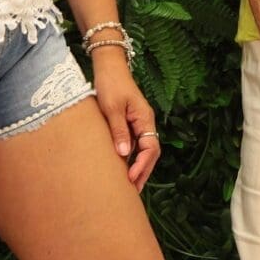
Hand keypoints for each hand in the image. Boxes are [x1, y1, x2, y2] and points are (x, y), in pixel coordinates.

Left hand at [91, 51, 160, 192]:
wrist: (108, 66)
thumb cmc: (110, 83)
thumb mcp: (112, 107)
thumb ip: (119, 130)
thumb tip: (124, 154)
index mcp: (144, 118)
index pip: (150, 148)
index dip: (142, 165)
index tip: (131, 179)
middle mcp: (144, 122)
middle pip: (150, 152)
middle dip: (143, 172)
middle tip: (132, 192)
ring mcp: (137, 123)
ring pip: (142, 150)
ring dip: (137, 167)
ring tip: (126, 186)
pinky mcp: (129, 122)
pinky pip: (134, 144)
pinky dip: (130, 158)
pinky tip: (121, 168)